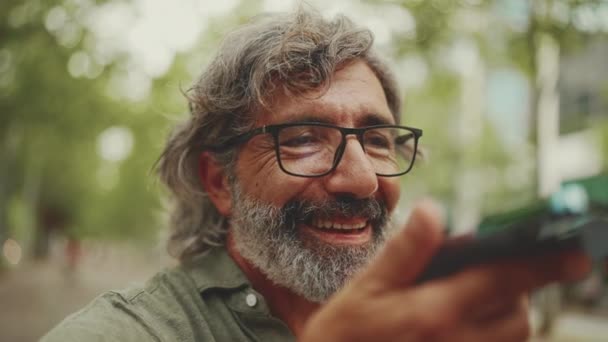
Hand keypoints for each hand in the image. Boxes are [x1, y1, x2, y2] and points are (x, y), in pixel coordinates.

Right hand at [300, 200, 591, 341]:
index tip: (575, 255)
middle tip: (493, 270)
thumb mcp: (366, 287)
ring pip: (511, 337)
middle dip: (517, 289)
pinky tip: (466, 320)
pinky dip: (494, 333)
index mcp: (434, 312)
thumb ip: (404, 251)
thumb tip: (433, 212)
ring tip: (475, 295)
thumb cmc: (346, 332)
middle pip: (517, 315)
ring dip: (506, 312)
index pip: (501, 281)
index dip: (542, 265)